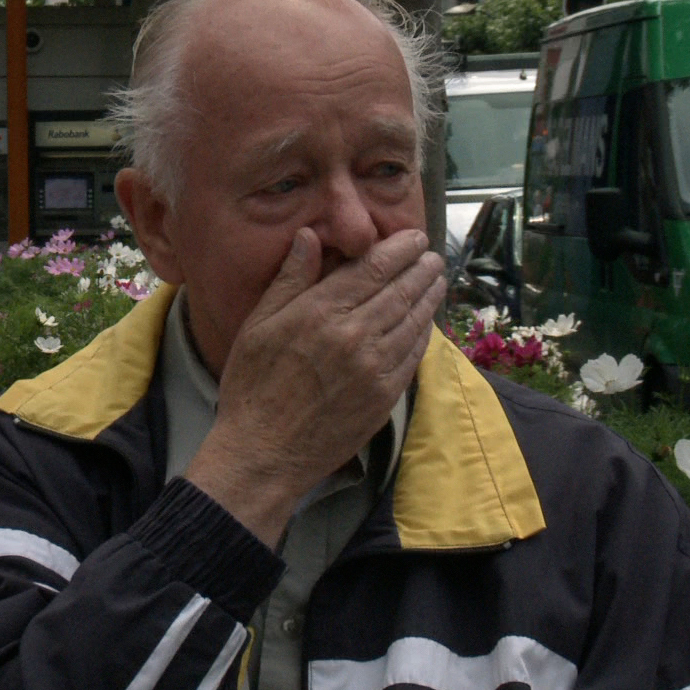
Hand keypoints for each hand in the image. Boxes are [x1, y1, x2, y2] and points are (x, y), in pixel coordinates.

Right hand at [183, 227, 444, 546]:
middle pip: (400, 290)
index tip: (413, 238)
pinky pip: (414, 354)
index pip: (373, 268)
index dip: (399, 249)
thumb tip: (310, 235)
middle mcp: (354, 335)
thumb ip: (289, 280)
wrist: (264, 453)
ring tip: (437, 280)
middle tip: (432, 255)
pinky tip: (427, 321)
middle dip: (421, 268)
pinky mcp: (385, 395)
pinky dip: (425, 332)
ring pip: (414, 320)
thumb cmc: (252, 388)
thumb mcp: (257, 327)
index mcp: (319, 313)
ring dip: (430, 296)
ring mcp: (375, 368)